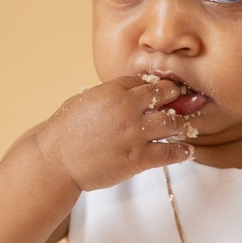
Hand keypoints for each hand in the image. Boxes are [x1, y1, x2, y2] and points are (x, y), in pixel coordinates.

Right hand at [33, 75, 194, 191]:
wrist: (56, 160)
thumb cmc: (65, 130)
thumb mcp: (86, 100)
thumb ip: (110, 94)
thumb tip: (129, 92)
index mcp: (114, 91)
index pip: (146, 82)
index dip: (156, 86)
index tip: (164, 90)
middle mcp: (128, 109)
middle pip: (164, 96)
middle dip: (175, 98)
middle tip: (180, 102)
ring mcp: (135, 135)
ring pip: (172, 123)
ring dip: (180, 124)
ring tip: (183, 127)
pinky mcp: (137, 159)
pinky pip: (169, 153)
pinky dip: (181, 152)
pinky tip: (185, 151)